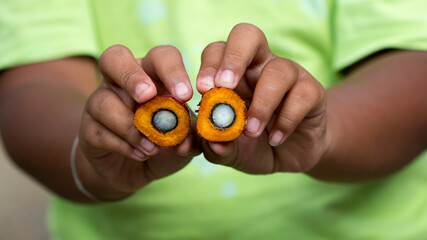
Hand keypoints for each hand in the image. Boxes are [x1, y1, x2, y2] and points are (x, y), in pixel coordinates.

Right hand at [78, 45, 199, 199]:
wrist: (138, 169)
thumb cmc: (165, 142)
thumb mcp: (184, 140)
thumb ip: (189, 137)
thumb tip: (186, 142)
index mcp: (152, 74)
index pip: (161, 56)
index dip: (172, 70)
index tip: (185, 95)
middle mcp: (123, 80)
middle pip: (115, 57)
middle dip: (131, 76)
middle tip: (147, 96)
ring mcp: (101, 101)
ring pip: (104, 102)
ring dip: (130, 127)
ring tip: (152, 148)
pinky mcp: (89, 128)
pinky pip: (98, 131)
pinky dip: (122, 145)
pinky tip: (140, 154)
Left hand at [196, 23, 328, 173]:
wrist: (289, 157)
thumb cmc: (253, 146)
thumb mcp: (230, 152)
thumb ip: (217, 148)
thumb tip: (213, 142)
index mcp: (233, 73)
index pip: (218, 50)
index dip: (209, 64)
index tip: (202, 90)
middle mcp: (260, 66)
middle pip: (248, 36)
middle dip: (234, 57)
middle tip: (225, 86)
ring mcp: (289, 75)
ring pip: (278, 70)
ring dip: (262, 103)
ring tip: (252, 131)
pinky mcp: (313, 91)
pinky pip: (302, 94)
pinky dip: (286, 120)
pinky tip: (275, 138)